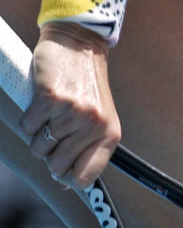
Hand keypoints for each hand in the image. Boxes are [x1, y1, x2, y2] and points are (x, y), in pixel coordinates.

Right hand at [19, 22, 119, 189]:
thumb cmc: (87, 84)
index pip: (86, 176)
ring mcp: (72, 113)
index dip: (69, 178)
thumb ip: (86, 148)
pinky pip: (27, 129)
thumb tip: (65, 183)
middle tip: (56, 131)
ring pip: (39, 149)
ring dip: (39, 135)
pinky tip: (42, 104)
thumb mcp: (99, 117)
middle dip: (50, 154)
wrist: (79, 44)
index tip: (62, 173)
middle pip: (57, 166)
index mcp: (110, 134)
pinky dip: (29, 120)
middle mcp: (93, 125)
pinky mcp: (50, 100)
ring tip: (52, 114)